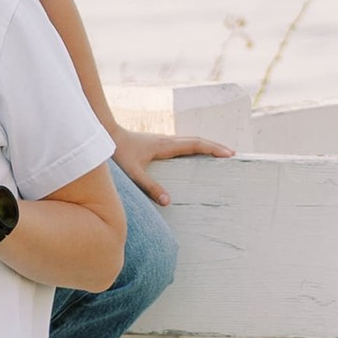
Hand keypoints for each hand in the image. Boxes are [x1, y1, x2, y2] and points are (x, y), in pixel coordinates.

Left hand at [111, 125, 232, 208]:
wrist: (106, 135)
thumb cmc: (118, 153)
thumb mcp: (133, 173)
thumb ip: (150, 186)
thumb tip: (168, 201)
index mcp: (165, 145)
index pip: (195, 144)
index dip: (213, 148)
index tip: (229, 153)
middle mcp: (167, 140)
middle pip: (197, 140)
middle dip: (215, 146)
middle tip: (231, 154)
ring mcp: (162, 140)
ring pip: (190, 141)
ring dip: (205, 146)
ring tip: (218, 154)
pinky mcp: (157, 143)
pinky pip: (182, 144)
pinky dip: (194, 148)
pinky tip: (193, 156)